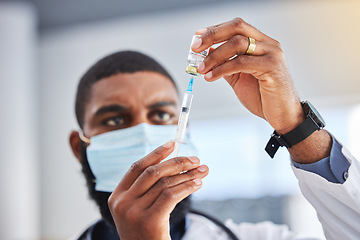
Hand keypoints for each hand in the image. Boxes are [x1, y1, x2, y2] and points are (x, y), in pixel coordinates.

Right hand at [108, 141, 208, 239]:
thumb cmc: (146, 233)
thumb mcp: (139, 209)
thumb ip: (148, 188)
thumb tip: (174, 162)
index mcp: (117, 196)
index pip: (136, 167)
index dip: (155, 153)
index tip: (173, 143)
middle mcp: (122, 203)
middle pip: (153, 172)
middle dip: (177, 162)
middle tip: (196, 160)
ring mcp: (134, 213)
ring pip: (165, 183)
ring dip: (187, 175)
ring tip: (202, 172)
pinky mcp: (149, 222)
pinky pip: (171, 196)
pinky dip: (186, 187)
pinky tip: (197, 184)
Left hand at [193, 18, 331, 162]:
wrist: (282, 115)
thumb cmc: (263, 97)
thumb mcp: (239, 77)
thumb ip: (226, 64)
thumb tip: (207, 53)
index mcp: (261, 43)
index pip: (236, 26)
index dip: (215, 29)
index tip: (197, 37)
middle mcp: (268, 44)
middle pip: (237, 28)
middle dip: (212, 35)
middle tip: (195, 48)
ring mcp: (271, 54)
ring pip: (237, 43)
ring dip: (214, 56)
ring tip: (201, 69)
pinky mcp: (271, 68)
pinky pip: (241, 63)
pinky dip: (222, 69)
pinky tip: (211, 77)